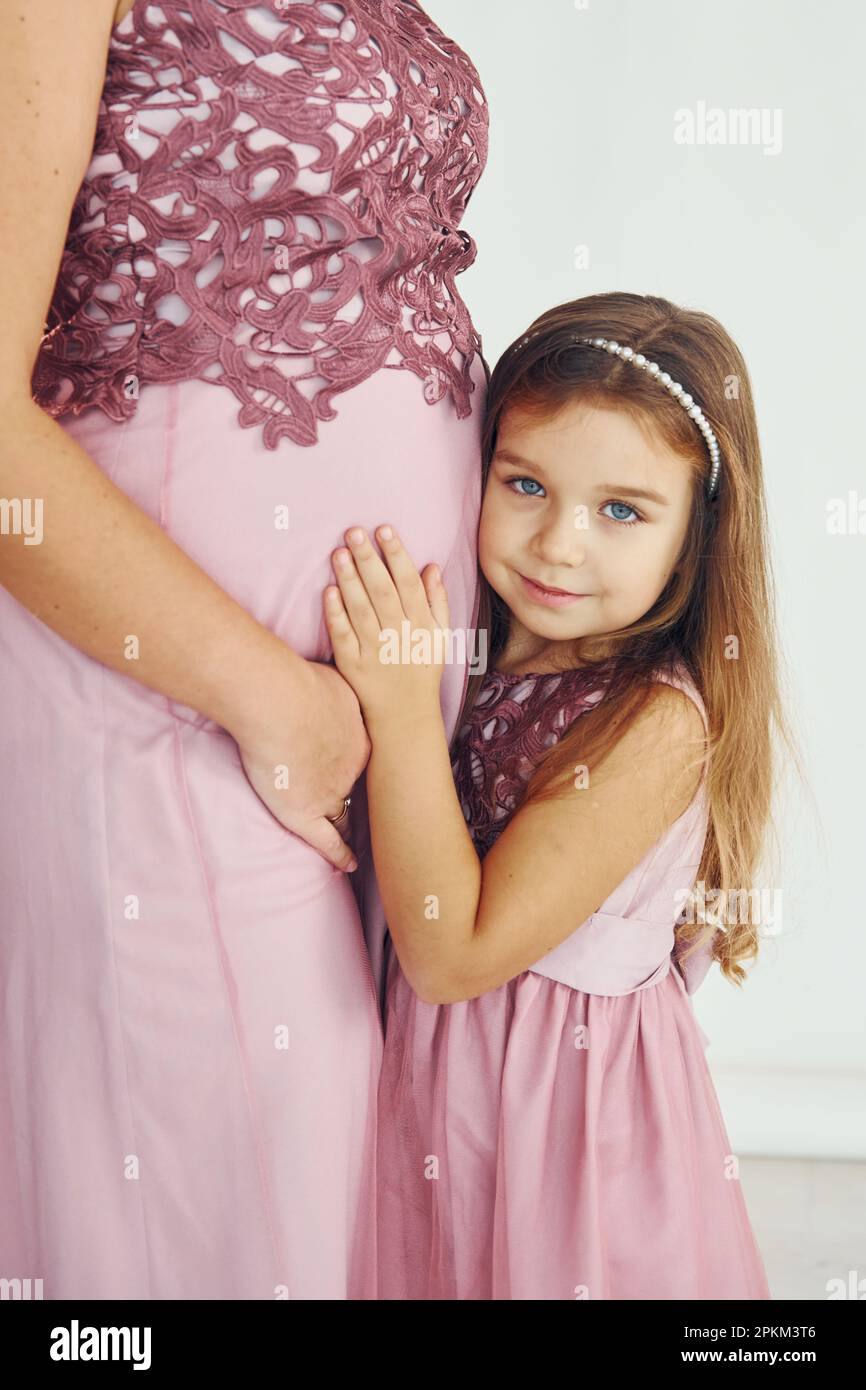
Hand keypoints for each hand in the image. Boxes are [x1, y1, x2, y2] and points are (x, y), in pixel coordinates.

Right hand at [234, 657, 370, 873]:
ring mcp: (328, 794)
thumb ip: (332, 689)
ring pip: (344, 817)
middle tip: (375, 811)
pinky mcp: (303, 813)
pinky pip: (327, 842)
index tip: (359, 769)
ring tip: (360, 840)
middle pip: (358, 788)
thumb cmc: (298, 682)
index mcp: (358, 740)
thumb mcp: (331, 678)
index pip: (362, 760)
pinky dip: (340, 855)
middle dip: (362, 798)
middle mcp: (350, 770)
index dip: (358, 766)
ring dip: (351, 828)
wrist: (278, 701)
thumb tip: (326, 682)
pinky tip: (349, 864)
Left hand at [323, 525, 448, 725]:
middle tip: (354, 531)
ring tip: (338, 552)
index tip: (384, 529)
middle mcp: (399, 636)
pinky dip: (336, 614)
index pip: (408, 583)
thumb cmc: (422, 670)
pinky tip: (329, 591)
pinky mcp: (353, 665)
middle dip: (369, 559)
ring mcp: (375, 651)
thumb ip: (437, 601)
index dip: (396, 555)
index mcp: (421, 625)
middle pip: (382, 592)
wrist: (405, 716)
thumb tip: (431, 566)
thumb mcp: (440, 636)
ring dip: (350, 580)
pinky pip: (343, 636)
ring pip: (361, 610)